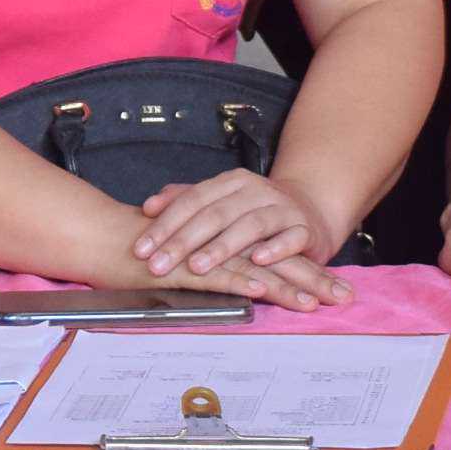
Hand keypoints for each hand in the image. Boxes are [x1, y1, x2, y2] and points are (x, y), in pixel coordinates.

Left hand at [135, 169, 334, 284]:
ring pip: (249, 225)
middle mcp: (255, 190)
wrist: (309, 209)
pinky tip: (257, 260)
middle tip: (158, 265)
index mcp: (230, 182)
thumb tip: (149, 206)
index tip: (141, 249)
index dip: (165, 225)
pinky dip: (275, 248)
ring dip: (222, 246)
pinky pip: (290, 238)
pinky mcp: (304, 228)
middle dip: (183, 242)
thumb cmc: (256, 211)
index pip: (192, 201)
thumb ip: (186, 201)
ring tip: (198, 267)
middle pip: (215, 214)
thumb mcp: (221, 203)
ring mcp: (281, 208)